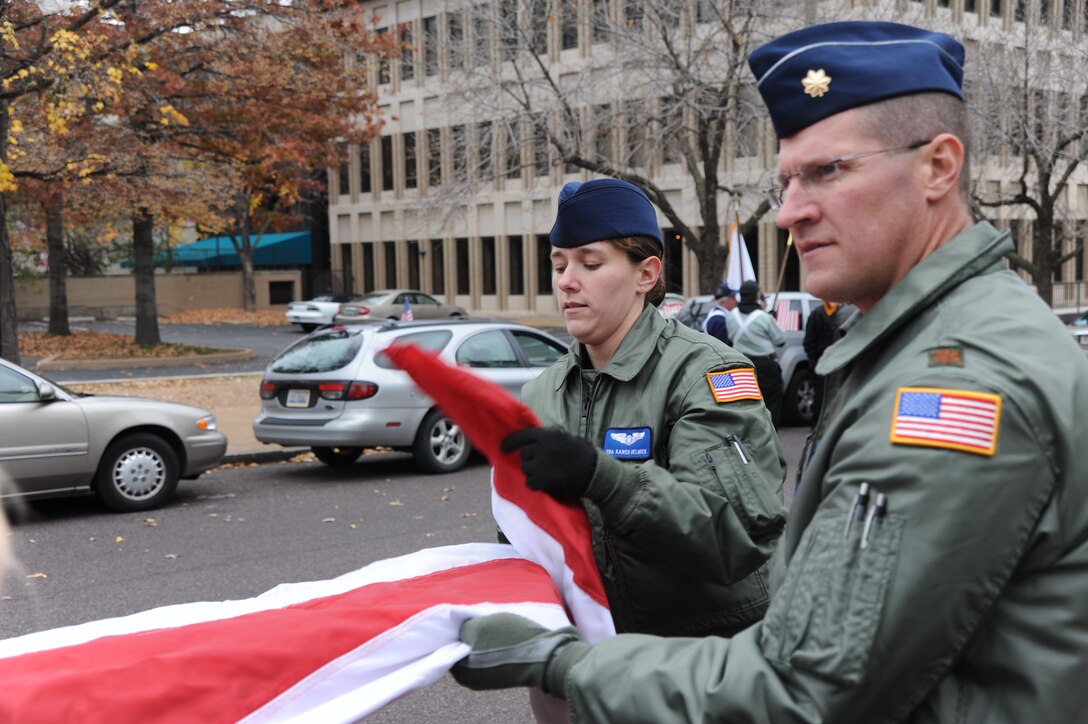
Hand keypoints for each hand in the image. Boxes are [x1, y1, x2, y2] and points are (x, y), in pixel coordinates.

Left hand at [452, 613, 588, 694]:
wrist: (547, 656)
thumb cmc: (511, 641)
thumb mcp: (480, 627)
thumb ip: (462, 629)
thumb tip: (459, 630)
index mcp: (462, 673)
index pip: (450, 646)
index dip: (455, 629)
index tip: (463, 616)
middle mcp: (472, 679)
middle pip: (464, 648)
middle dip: (469, 632)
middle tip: (478, 616)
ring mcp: (488, 677)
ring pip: (478, 649)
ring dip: (483, 636)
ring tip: (494, 623)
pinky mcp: (503, 671)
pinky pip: (491, 653)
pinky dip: (494, 642)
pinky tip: (504, 632)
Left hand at [500, 427, 597, 499]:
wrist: (594, 472)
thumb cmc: (583, 454)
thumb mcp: (565, 438)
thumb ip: (548, 438)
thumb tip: (531, 441)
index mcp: (548, 435)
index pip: (522, 436)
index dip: (511, 442)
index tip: (503, 447)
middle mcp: (541, 448)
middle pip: (523, 454)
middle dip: (529, 459)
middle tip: (540, 464)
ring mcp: (541, 465)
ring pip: (525, 469)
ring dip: (532, 471)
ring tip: (546, 473)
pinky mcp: (543, 481)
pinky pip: (530, 482)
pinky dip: (535, 484)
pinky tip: (545, 483)